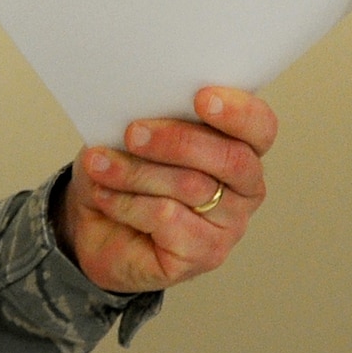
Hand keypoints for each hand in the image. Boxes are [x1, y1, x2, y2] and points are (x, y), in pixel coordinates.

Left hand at [57, 87, 276, 294]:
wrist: (91, 226)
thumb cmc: (123, 172)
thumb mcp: (135, 133)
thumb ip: (155, 116)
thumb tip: (148, 104)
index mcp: (241, 147)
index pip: (260, 128)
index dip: (238, 112)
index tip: (202, 98)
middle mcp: (244, 189)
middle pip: (231, 160)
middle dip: (178, 141)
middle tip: (133, 133)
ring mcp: (229, 227)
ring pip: (192, 187)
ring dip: (136, 171)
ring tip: (99, 163)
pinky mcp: (203, 255)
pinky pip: (167, 218)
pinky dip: (127, 202)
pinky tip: (104, 195)